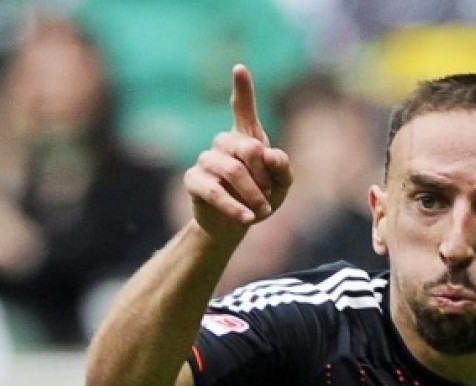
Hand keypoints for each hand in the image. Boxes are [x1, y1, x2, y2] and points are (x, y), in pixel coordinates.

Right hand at [184, 64, 292, 238]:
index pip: (242, 108)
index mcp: (246, 137)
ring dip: (253, 194)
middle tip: (270, 195)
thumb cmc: (259, 199)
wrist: (234, 226)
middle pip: (248, 148)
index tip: (239, 68)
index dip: (242, 88)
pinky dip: (234, 206)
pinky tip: (247, 218)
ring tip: (263, 211)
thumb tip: (270, 155)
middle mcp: (224, 143)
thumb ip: (282, 168)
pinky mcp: (193, 180)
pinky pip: (215, 190)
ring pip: (233, 171)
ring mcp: (206, 159)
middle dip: (264, 174)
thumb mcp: (281, 185)